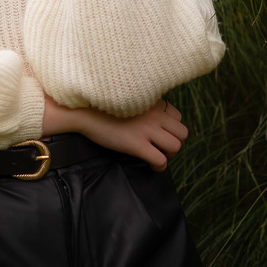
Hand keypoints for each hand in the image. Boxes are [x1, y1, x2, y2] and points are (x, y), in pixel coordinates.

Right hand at [43, 96, 187, 170]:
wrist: (84, 111)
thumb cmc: (102, 106)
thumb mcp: (129, 100)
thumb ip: (144, 106)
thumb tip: (151, 119)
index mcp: (153, 102)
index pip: (178, 118)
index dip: (171, 129)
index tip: (160, 134)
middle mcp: (154, 115)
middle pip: (182, 133)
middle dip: (174, 143)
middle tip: (161, 148)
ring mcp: (147, 130)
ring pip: (176, 147)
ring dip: (169, 155)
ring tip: (157, 156)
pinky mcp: (137, 144)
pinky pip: (160, 160)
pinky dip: (159, 166)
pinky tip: (151, 166)